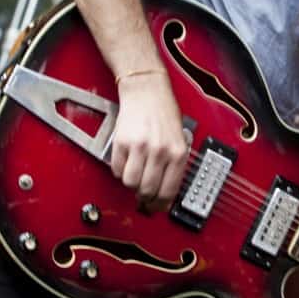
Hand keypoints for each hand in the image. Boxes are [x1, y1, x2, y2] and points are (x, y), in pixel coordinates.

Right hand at [110, 70, 189, 211]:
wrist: (147, 90)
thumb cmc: (164, 111)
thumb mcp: (180, 138)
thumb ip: (174, 163)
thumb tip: (166, 191)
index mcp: (178, 152)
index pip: (169, 191)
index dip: (161, 204)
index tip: (157, 208)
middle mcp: (160, 151)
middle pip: (148, 190)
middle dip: (145, 198)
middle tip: (143, 197)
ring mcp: (140, 147)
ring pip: (131, 183)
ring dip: (131, 184)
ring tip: (135, 176)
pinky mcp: (122, 143)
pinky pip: (118, 169)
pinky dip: (120, 171)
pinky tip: (126, 163)